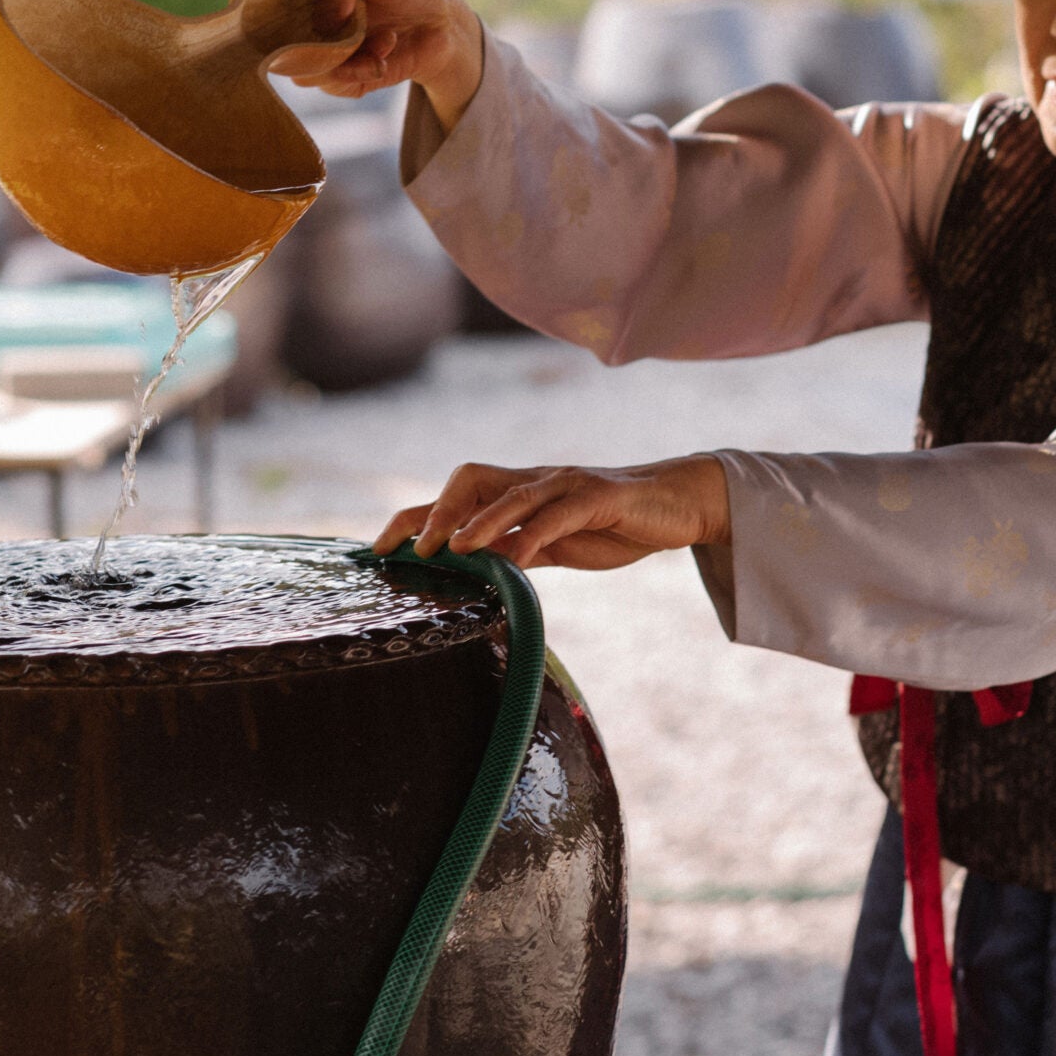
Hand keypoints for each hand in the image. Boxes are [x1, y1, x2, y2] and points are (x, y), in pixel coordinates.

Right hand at [214, 0, 485, 126]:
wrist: (443, 26)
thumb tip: (322, 20)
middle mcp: (302, 13)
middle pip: (263, 26)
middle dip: (278, 32)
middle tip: (326, 26)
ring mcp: (316, 48)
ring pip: (296, 60)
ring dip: (340, 50)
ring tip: (382, 34)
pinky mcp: (337, 77)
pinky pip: (330, 81)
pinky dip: (361, 68)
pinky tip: (384, 52)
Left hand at [373, 455, 732, 570]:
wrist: (677, 506)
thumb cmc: (615, 525)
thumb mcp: (558, 546)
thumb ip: (519, 554)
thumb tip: (478, 576)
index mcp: (520, 492)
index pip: (455, 496)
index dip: (414, 516)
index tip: (379, 547)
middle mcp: (536, 481)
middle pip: (470, 479)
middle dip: (435, 511)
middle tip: (412, 548)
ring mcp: (566, 485)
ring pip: (511, 494)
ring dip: (478, 521)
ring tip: (452, 548)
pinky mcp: (598, 496)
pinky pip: (558, 513)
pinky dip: (534, 534)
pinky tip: (518, 557)